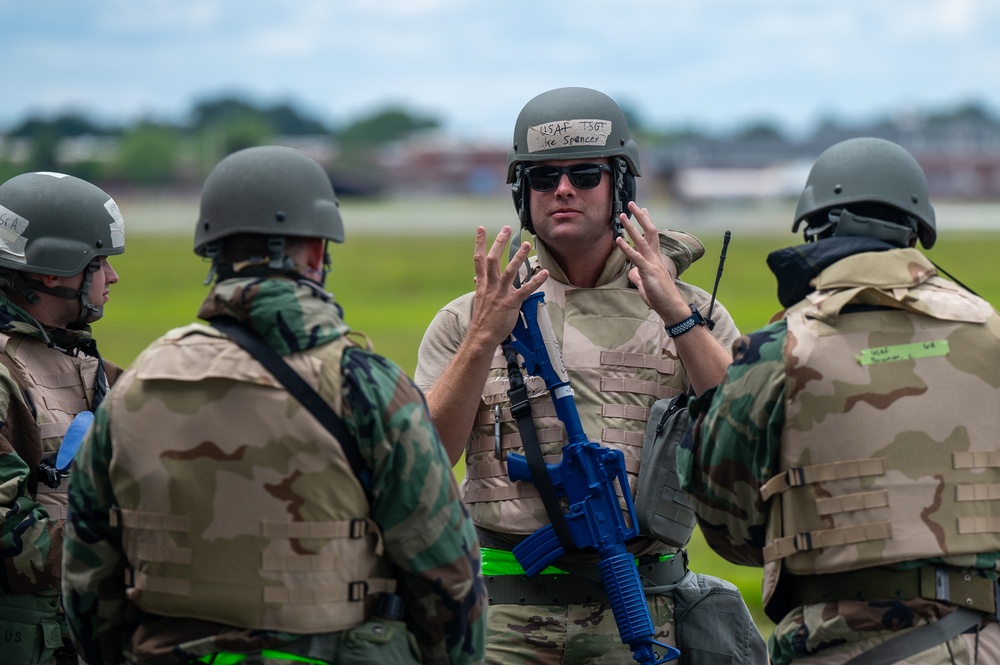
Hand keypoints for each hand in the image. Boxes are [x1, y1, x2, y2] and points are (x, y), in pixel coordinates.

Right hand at [469, 226, 547, 347]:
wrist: (481, 336)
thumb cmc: (483, 318)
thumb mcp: (479, 299)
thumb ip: (480, 286)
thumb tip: (476, 277)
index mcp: (483, 283)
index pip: (479, 259)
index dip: (480, 243)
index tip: (480, 228)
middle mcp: (491, 285)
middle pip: (493, 259)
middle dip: (500, 242)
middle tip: (507, 228)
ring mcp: (501, 294)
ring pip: (510, 271)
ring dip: (518, 257)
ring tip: (527, 244)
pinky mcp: (511, 303)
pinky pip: (525, 290)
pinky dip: (536, 281)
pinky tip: (544, 273)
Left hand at [615, 203, 686, 317]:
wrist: (671, 308)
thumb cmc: (660, 297)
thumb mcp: (645, 285)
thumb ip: (638, 277)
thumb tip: (631, 273)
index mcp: (655, 259)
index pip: (652, 236)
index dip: (647, 222)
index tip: (643, 209)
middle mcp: (655, 258)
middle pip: (649, 232)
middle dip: (640, 217)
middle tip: (632, 204)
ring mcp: (652, 264)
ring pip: (641, 240)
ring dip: (630, 227)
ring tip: (621, 216)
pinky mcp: (648, 272)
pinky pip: (636, 258)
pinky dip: (626, 248)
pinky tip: (618, 240)